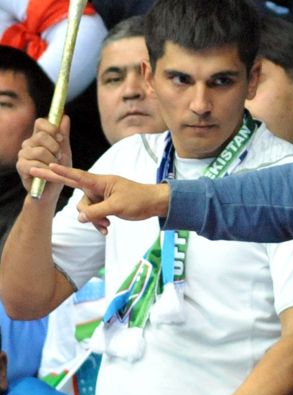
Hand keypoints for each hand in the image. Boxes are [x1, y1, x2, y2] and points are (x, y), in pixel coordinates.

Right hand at [17, 116, 71, 204]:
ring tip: (54, 167)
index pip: (40, 122)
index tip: (60, 138)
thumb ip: (63, 135)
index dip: (51, 127)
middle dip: (55, 147)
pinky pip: (34, 163)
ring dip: (52, 160)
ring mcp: (23, 154)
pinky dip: (45, 169)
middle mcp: (28, 144)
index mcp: (38, 138)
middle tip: (59, 157)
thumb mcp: (65, 151)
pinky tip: (47, 173)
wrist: (52, 190)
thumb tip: (65, 117)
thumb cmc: (59, 170)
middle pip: (40, 136)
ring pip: (39, 151)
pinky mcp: (21, 166)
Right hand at [28, 163, 169, 233]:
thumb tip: (78, 217)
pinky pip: (94, 214)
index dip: (62, 172)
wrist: (155, 204)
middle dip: (62, 190)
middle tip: (35, 173)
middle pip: (77, 194)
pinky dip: (98, 222)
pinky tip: (106, 230)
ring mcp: (102, 196)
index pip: (77, 176)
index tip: (48, 165)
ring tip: (106, 227)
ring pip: (86, 209)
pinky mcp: (106, 205)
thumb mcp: (116, 207)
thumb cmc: (139, 200)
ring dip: (92, 220)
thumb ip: (96, 212)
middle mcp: (99, 187)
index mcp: (101, 182)